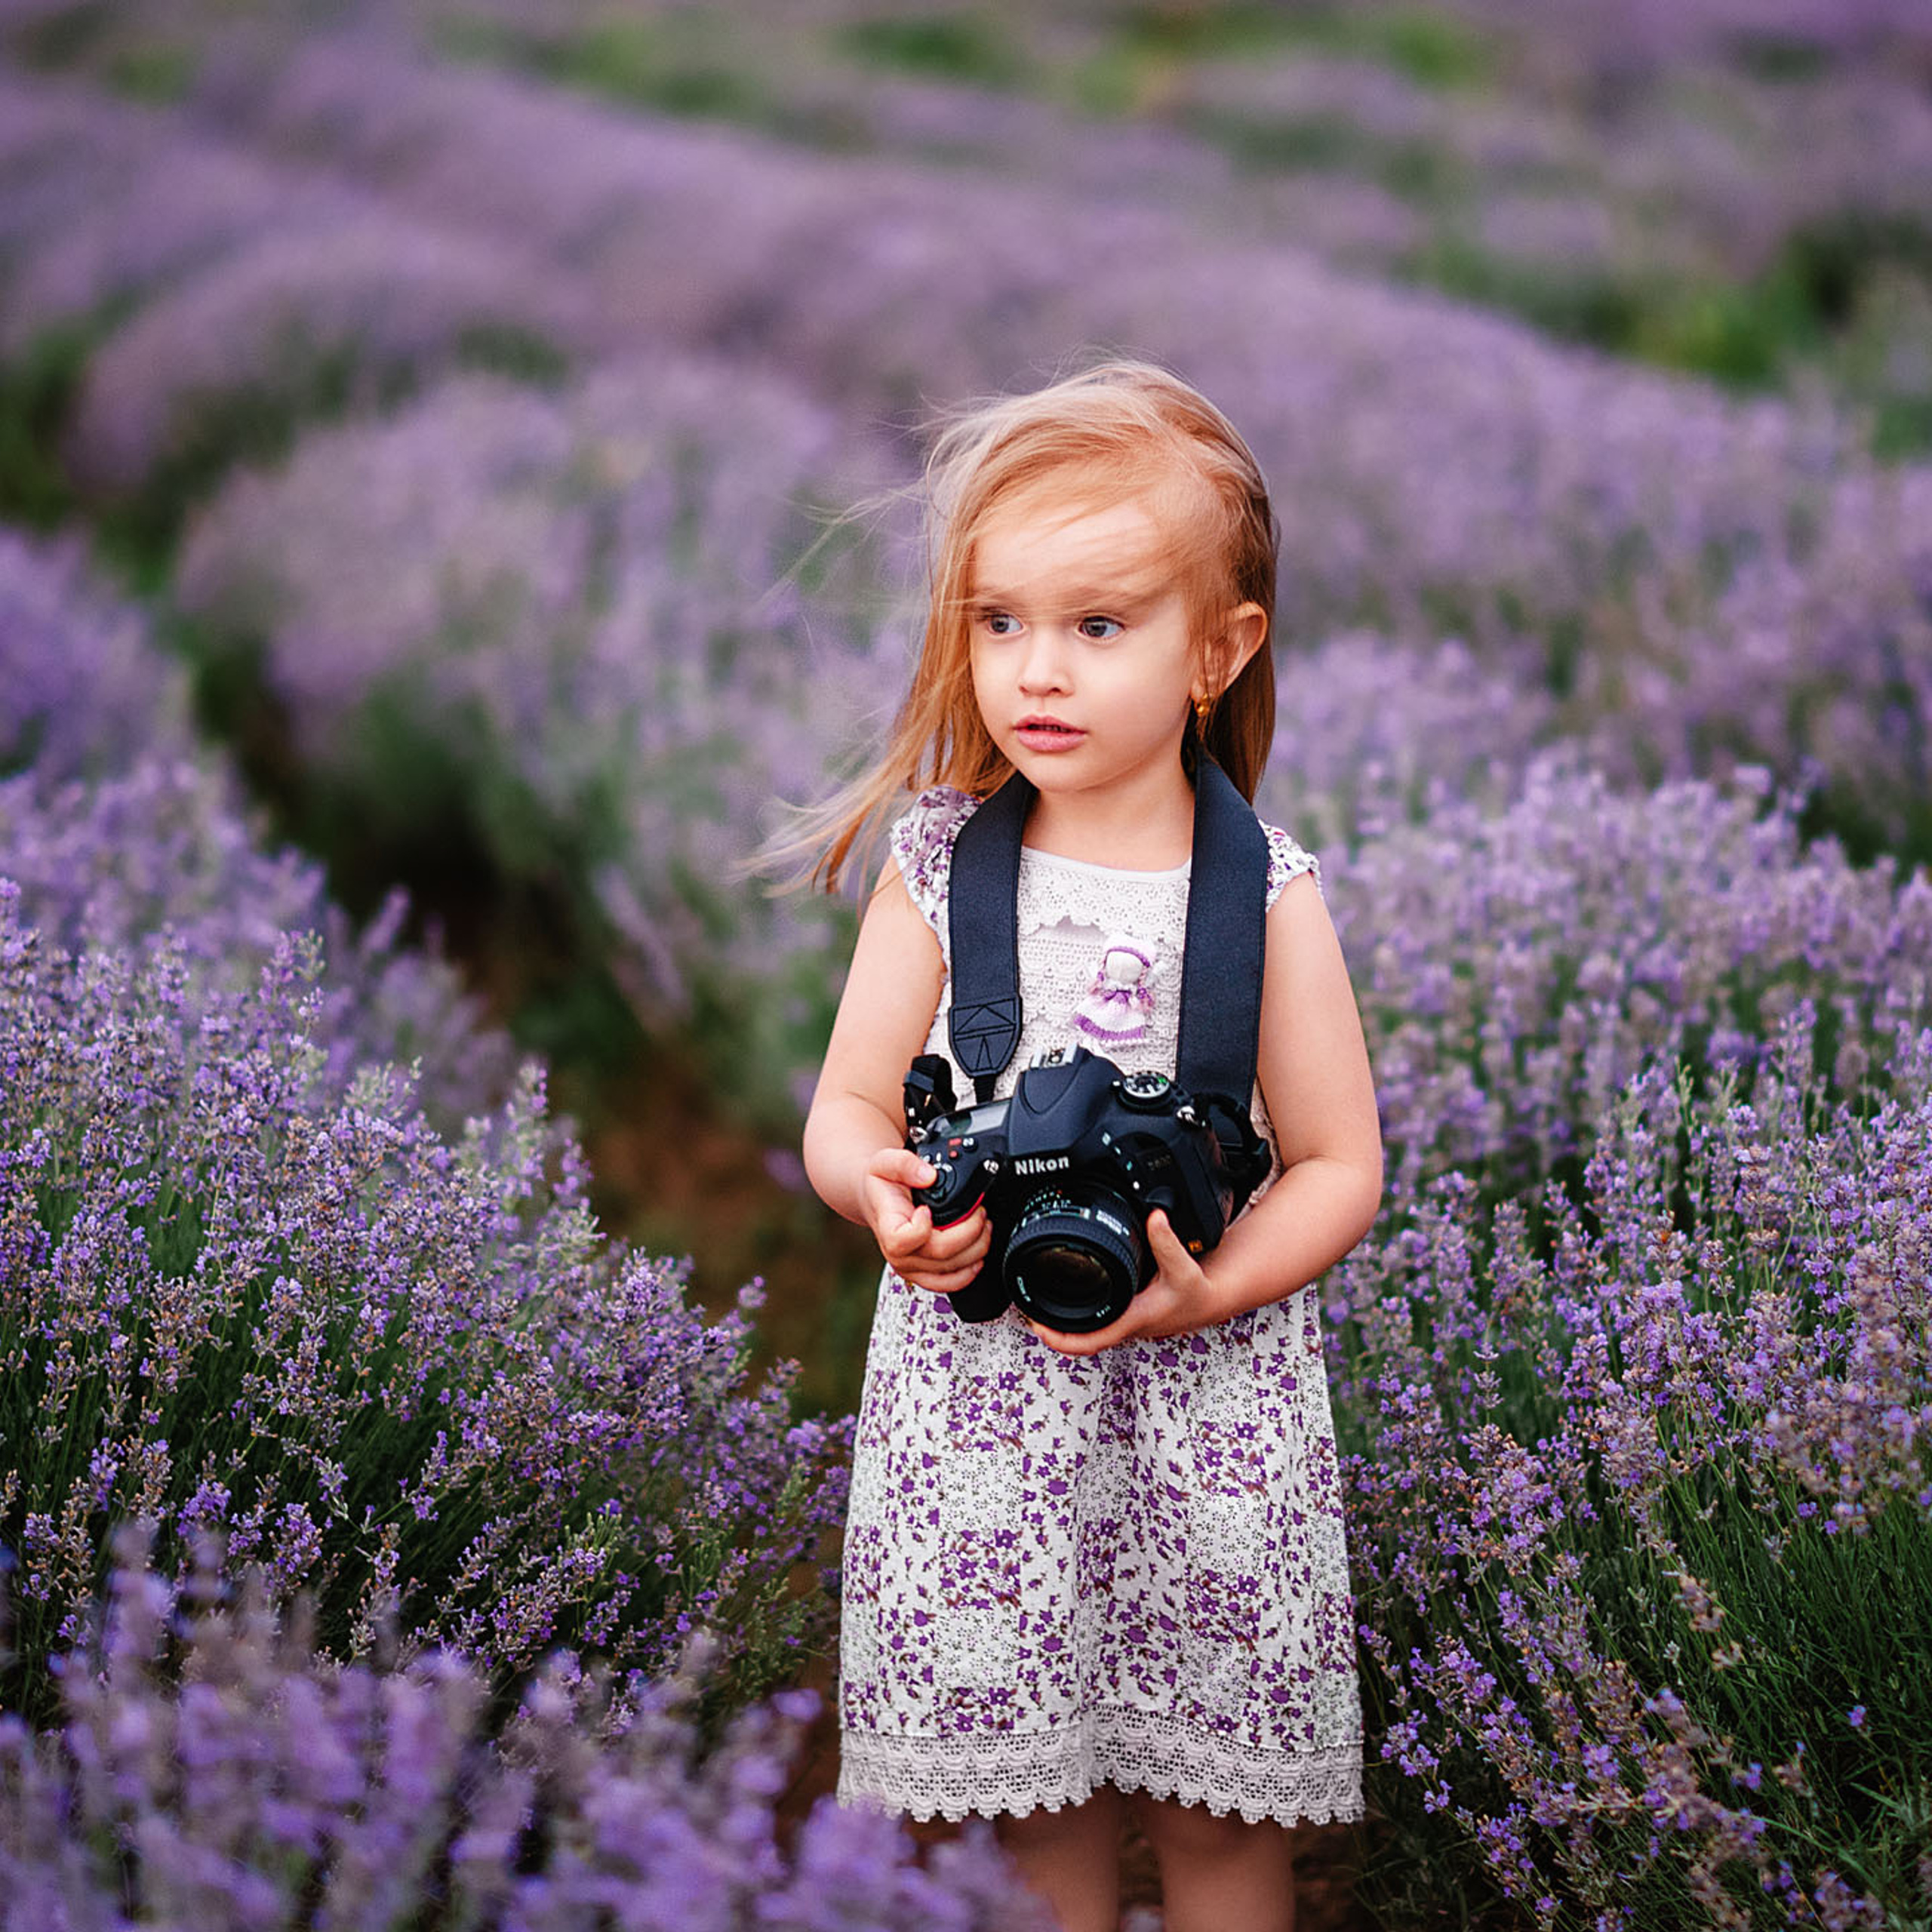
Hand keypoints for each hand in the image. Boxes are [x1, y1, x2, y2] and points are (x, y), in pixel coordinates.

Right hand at [862, 1147, 991, 1295]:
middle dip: (969, 1230)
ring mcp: (910, 1266)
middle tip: (979, 1211)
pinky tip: (978, 1257)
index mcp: (887, 1226)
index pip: (903, 1240)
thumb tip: (929, 1176)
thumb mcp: (885, 1161)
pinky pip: (947, 1284)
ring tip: (984, 1226)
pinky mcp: (922, 1274)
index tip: (928, 1209)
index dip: (922, 1227)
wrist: (877, 1199)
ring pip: (950, 1269)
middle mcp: (897, 1253)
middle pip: (940, 1253)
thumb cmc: (882, 1184)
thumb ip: (904, 1164)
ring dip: (976, 1248)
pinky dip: (968, 1273)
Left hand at [1022, 1210, 1225, 1356]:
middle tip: (1026, 1310)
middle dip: (1052, 1329)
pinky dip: (1079, 1313)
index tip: (1038, 1326)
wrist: (1210, 1300)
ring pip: (1088, 1330)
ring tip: (1039, 1304)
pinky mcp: (1126, 1313)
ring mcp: (1124, 1321)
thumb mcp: (1183, 1266)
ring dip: (1064, 1322)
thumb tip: (1154, 1217)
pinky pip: (1097, 1320)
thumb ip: (1167, 1241)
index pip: (1090, 1341)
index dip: (1060, 1339)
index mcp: (1131, 1319)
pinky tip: (1069, 1295)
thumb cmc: (1196, 1292)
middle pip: (1080, 1338)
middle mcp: (1124, 1325)